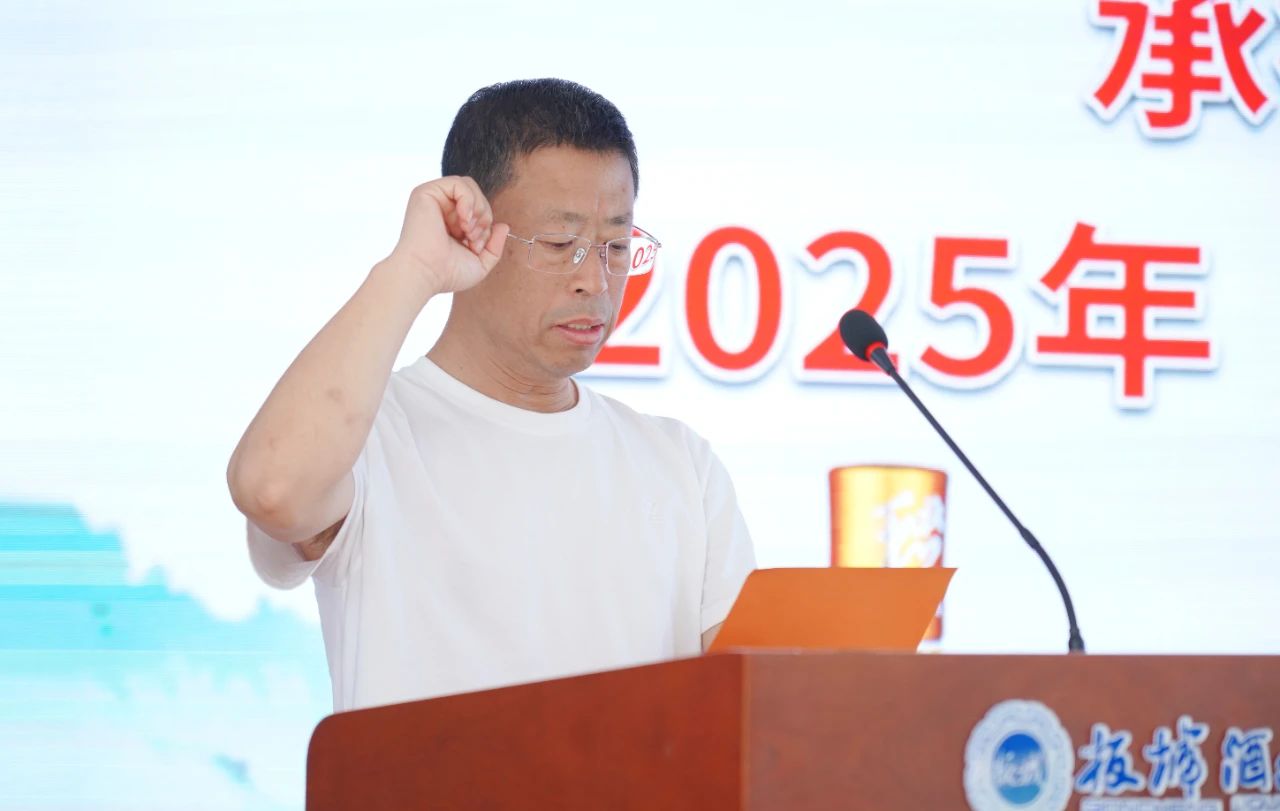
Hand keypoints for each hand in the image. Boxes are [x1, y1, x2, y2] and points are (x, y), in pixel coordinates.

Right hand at [386, 176, 510, 294]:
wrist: (426, 274)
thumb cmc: (448, 273)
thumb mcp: (480, 262)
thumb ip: (494, 246)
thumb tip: (503, 225)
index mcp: (452, 223)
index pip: (479, 208)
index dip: (485, 225)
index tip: (475, 246)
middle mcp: (442, 209)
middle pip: (477, 195)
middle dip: (484, 217)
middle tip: (472, 238)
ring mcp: (434, 200)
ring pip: (469, 186)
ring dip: (477, 209)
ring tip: (467, 230)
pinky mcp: (426, 193)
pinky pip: (458, 183)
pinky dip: (467, 200)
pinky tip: (463, 219)